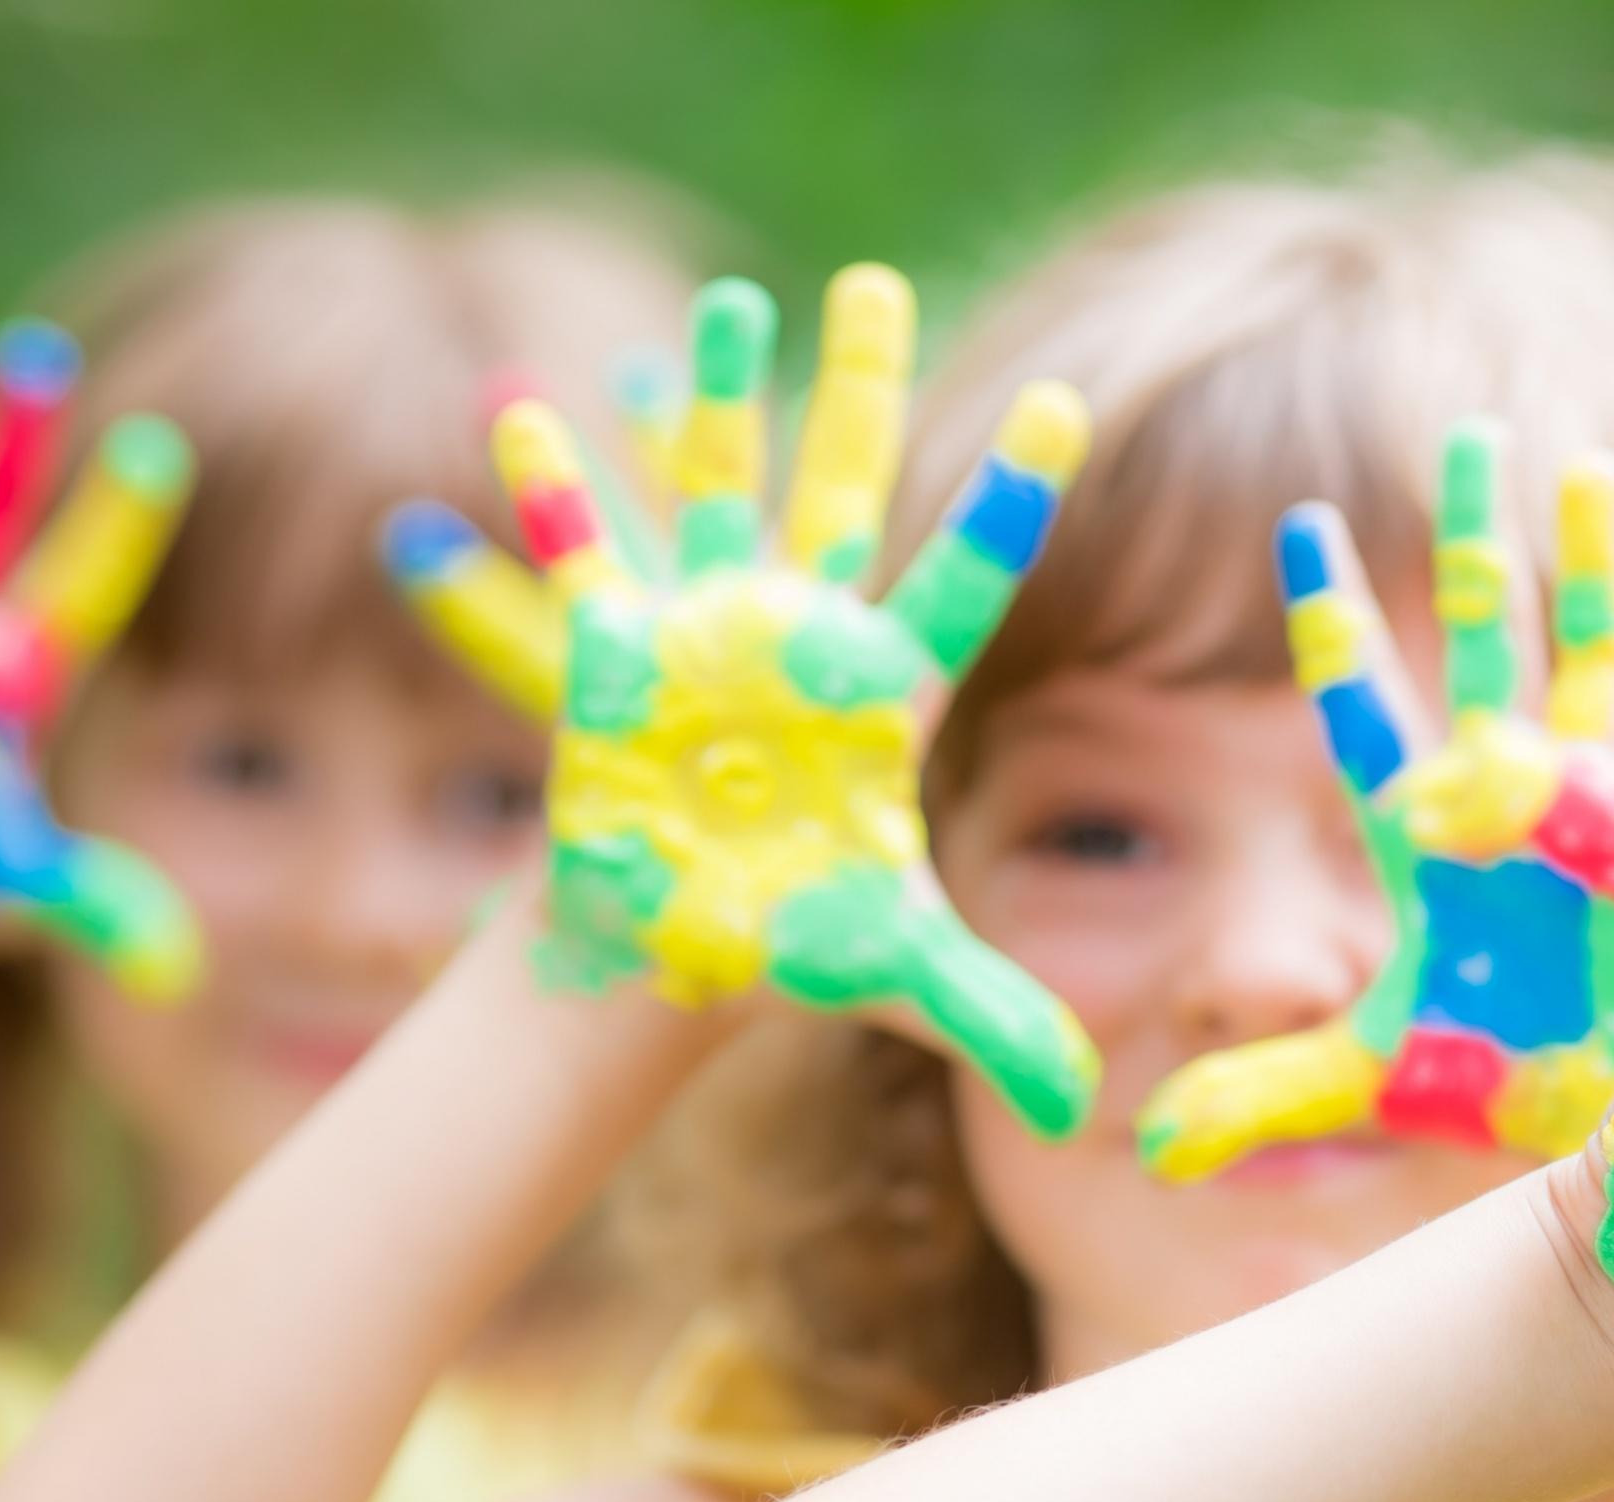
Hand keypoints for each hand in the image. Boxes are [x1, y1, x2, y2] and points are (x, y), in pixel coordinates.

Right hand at [383, 267, 1099, 1135]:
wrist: (673, 952)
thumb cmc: (787, 947)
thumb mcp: (897, 977)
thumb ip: (994, 1019)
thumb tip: (1087, 1105)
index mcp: (882, 690)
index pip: (967, 573)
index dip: (1011, 495)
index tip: (1069, 405)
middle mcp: (801, 637)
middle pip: (849, 489)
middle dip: (865, 390)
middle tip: (881, 283)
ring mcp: (707, 635)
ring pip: (719, 487)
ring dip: (715, 398)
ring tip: (728, 302)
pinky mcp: (617, 658)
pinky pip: (582, 556)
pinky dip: (552, 489)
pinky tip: (527, 407)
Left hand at [1134, 421, 1613, 1180]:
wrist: (1595, 1123)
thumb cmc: (1484, 1083)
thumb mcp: (1366, 1081)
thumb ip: (1259, 1092)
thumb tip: (1145, 1143)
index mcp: (1428, 834)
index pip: (1366, 708)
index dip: (1337, 624)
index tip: (1302, 525)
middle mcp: (1511, 796)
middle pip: (1485, 642)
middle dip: (1475, 545)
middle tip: (1467, 441)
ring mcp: (1600, 806)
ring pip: (1591, 658)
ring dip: (1593, 571)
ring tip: (1586, 467)